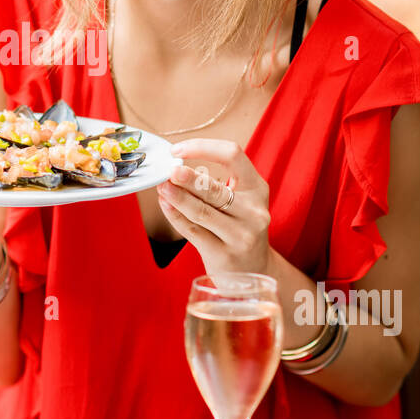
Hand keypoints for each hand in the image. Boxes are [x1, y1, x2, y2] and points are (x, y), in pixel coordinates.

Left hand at [158, 139, 274, 276]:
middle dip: (189, 178)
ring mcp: (242, 235)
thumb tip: (175, 168)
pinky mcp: (224, 255)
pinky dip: (176, 217)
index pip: (233, 155)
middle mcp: (255, 211)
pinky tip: (165, 205)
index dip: (203, 147)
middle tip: (169, 170)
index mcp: (258, 188)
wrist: (253, 271)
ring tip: (161, 186)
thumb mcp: (238, 203)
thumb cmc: (239, 228)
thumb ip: (213, 185)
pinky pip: (194, 232)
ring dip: (177, 197)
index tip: (178, 150)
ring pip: (202, 211)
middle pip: (215, 188)